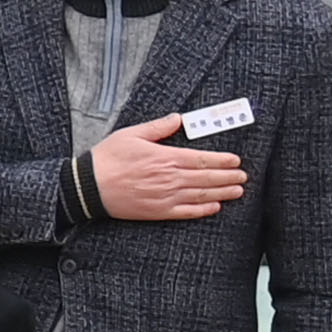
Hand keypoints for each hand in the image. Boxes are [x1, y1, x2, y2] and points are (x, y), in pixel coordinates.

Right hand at [87, 112, 246, 220]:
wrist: (88, 187)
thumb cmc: (107, 159)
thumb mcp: (130, 135)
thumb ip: (157, 127)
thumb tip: (177, 119)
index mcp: (165, 157)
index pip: (202, 159)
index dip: (222, 160)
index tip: (236, 161)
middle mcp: (170, 178)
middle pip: (207, 177)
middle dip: (228, 177)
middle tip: (243, 177)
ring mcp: (166, 196)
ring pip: (202, 195)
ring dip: (222, 193)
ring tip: (237, 191)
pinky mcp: (158, 211)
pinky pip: (187, 212)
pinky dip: (203, 210)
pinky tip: (214, 207)